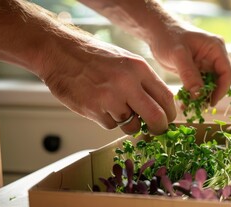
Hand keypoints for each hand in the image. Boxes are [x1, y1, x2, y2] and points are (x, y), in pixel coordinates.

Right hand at [41, 38, 175, 134]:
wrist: (60, 52)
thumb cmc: (95, 57)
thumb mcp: (127, 61)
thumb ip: (144, 82)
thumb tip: (160, 107)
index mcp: (139, 68)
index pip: (166, 98)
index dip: (169, 114)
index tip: (167, 119)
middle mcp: (127, 83)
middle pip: (155, 117)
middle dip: (158, 128)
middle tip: (155, 130)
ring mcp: (110, 98)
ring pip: (132, 125)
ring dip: (128, 123)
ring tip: (116, 108)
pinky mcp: (94, 110)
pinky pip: (111, 126)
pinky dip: (108, 120)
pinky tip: (99, 105)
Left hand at [148, 24, 230, 105]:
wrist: (156, 31)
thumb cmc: (168, 36)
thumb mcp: (178, 55)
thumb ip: (189, 74)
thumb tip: (199, 95)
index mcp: (216, 49)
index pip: (227, 73)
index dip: (222, 89)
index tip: (211, 101)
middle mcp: (214, 57)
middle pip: (220, 81)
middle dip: (211, 95)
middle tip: (200, 107)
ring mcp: (205, 64)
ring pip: (209, 85)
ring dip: (201, 97)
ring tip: (191, 107)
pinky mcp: (196, 70)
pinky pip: (199, 86)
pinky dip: (193, 95)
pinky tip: (185, 103)